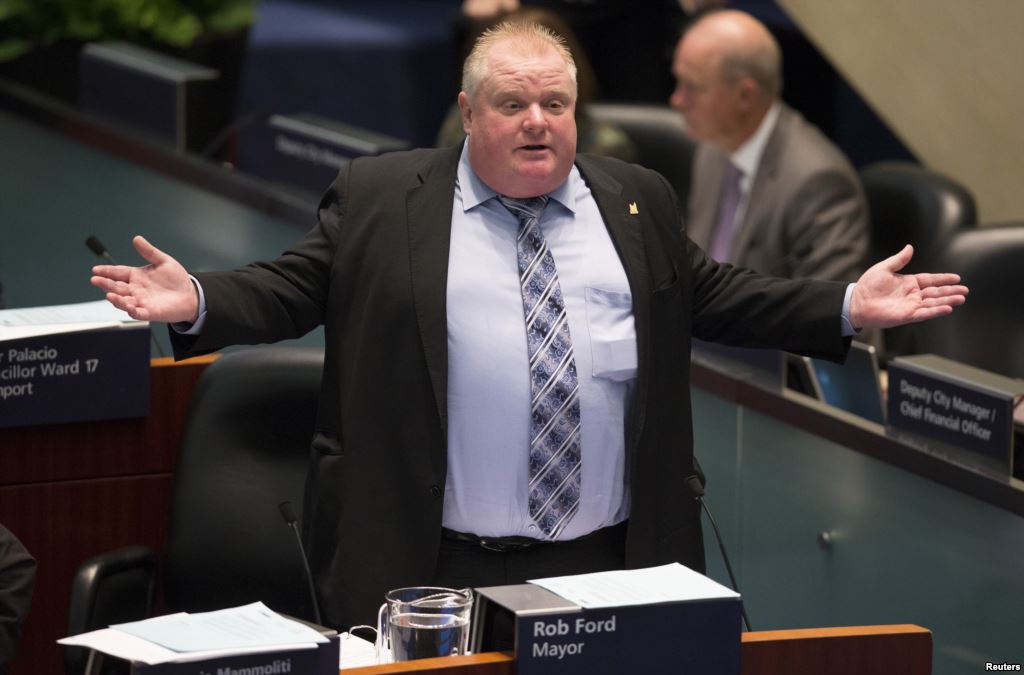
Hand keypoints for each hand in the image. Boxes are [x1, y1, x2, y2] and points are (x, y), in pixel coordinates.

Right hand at [90, 236, 198, 322]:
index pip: (117, 272)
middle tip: (95, 280)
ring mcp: (141, 301)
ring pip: (123, 301)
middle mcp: (135, 289)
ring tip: (109, 294)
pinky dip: (132, 310)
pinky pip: (138, 313)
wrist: (191, 295)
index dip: (106, 271)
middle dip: (105, 284)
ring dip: (116, 299)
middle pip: (117, 287)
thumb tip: (137, 238)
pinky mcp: (149, 312)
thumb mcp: (164, 261)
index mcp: (136, 276)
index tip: (95, 269)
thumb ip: (149, 252)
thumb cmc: (176, 279)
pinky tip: (128, 306)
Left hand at [850, 244, 967, 329]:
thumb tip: (910, 247)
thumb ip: (899, 259)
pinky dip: (935, 311)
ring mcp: (910, 305)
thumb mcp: (884, 268)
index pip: (930, 280)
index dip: (943, 279)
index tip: (957, 278)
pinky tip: (947, 308)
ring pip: (933, 303)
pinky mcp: (906, 315)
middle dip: (951, 291)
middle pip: (936, 292)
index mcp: (908, 283)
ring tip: (961, 299)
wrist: (856, 302)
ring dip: (947, 301)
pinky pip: (924, 313)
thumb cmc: (867, 286)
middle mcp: (912, 295)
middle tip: (965, 291)